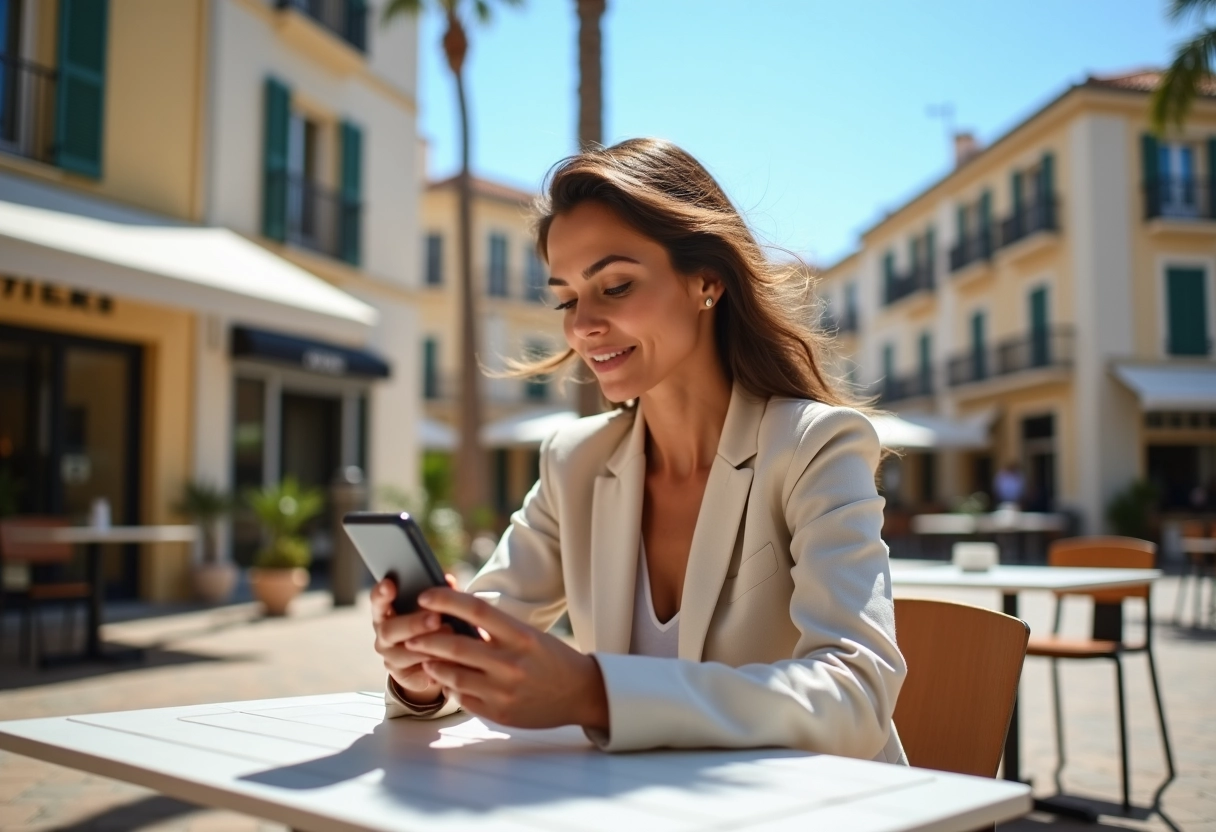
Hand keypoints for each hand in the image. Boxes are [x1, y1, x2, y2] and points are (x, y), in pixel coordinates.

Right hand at [370, 578, 453, 706]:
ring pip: (402, 654)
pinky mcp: (404, 677)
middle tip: (436, 618)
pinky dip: (435, 664)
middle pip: (389, 630)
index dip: (381, 594)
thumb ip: (439, 596)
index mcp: (386, 613)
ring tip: (450, 636)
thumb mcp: (433, 609)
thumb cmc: (431, 625)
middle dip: (413, 623)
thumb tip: (448, 580)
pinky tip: (451, 658)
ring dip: (427, 646)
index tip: (390, 584)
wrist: (431, 661)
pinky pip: (417, 673)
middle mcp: (383, 636)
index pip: (377, 602)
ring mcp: (390, 658)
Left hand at [405, 587, 608, 731]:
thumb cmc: (552, 658)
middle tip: (410, 635)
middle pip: (454, 645)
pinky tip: (447, 681)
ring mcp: (503, 691)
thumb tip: (453, 614)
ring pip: (452, 675)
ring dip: (433, 665)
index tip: (424, 596)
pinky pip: (462, 698)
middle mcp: (511, 663)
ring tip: (425, 658)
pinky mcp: (498, 713)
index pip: (476, 610)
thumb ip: (495, 628)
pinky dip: (449, 687)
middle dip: (425, 639)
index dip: (446, 600)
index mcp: (521, 636)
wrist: (581, 693)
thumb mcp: (529, 635)